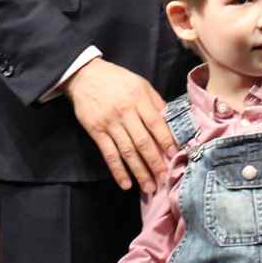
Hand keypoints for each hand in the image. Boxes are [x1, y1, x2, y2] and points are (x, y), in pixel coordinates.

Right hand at [64, 59, 175, 191]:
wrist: (85, 75)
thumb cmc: (117, 79)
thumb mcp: (140, 84)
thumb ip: (156, 103)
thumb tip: (172, 122)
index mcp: (139, 98)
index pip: (156, 124)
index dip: (167, 141)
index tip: (176, 156)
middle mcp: (125, 112)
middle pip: (143, 141)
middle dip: (155, 162)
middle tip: (165, 179)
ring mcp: (109, 123)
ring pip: (127, 151)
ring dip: (139, 171)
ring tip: (149, 187)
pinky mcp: (96, 131)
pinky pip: (109, 154)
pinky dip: (117, 170)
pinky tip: (125, 183)